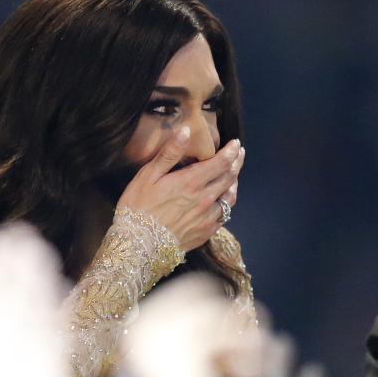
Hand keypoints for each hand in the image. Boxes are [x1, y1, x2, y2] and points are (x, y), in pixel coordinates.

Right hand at [117, 126, 243, 251]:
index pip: (221, 162)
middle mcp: (204, 199)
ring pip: (230, 198)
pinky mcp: (205, 233)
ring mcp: (207, 218)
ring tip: (233, 176)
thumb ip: (170, 153)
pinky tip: (222, 203)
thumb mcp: (148, 176)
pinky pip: (223, 217)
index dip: (231, 151)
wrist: (138, 245)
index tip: (236, 143)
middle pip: (229, 178)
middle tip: (239, 154)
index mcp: (191, 182)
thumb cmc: (138, 208)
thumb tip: (186, 130)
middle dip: (236, 163)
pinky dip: (226, 205)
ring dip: (234, 184)